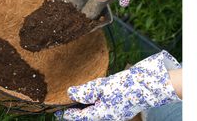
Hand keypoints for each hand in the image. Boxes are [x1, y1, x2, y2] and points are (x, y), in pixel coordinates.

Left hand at [56, 50, 181, 120]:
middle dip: (75, 114)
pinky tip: (91, 99)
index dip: (67, 114)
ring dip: (84, 110)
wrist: (146, 86)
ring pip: (93, 115)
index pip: (79, 117)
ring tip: (75, 103)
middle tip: (64, 108)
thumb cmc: (124, 85)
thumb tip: (70, 93)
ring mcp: (114, 116)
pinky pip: (101, 111)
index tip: (58, 111)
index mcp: (101, 115)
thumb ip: (85, 92)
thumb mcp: (101, 86)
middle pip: (86, 118)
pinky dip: (93, 107)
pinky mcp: (118, 111)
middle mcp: (107, 118)